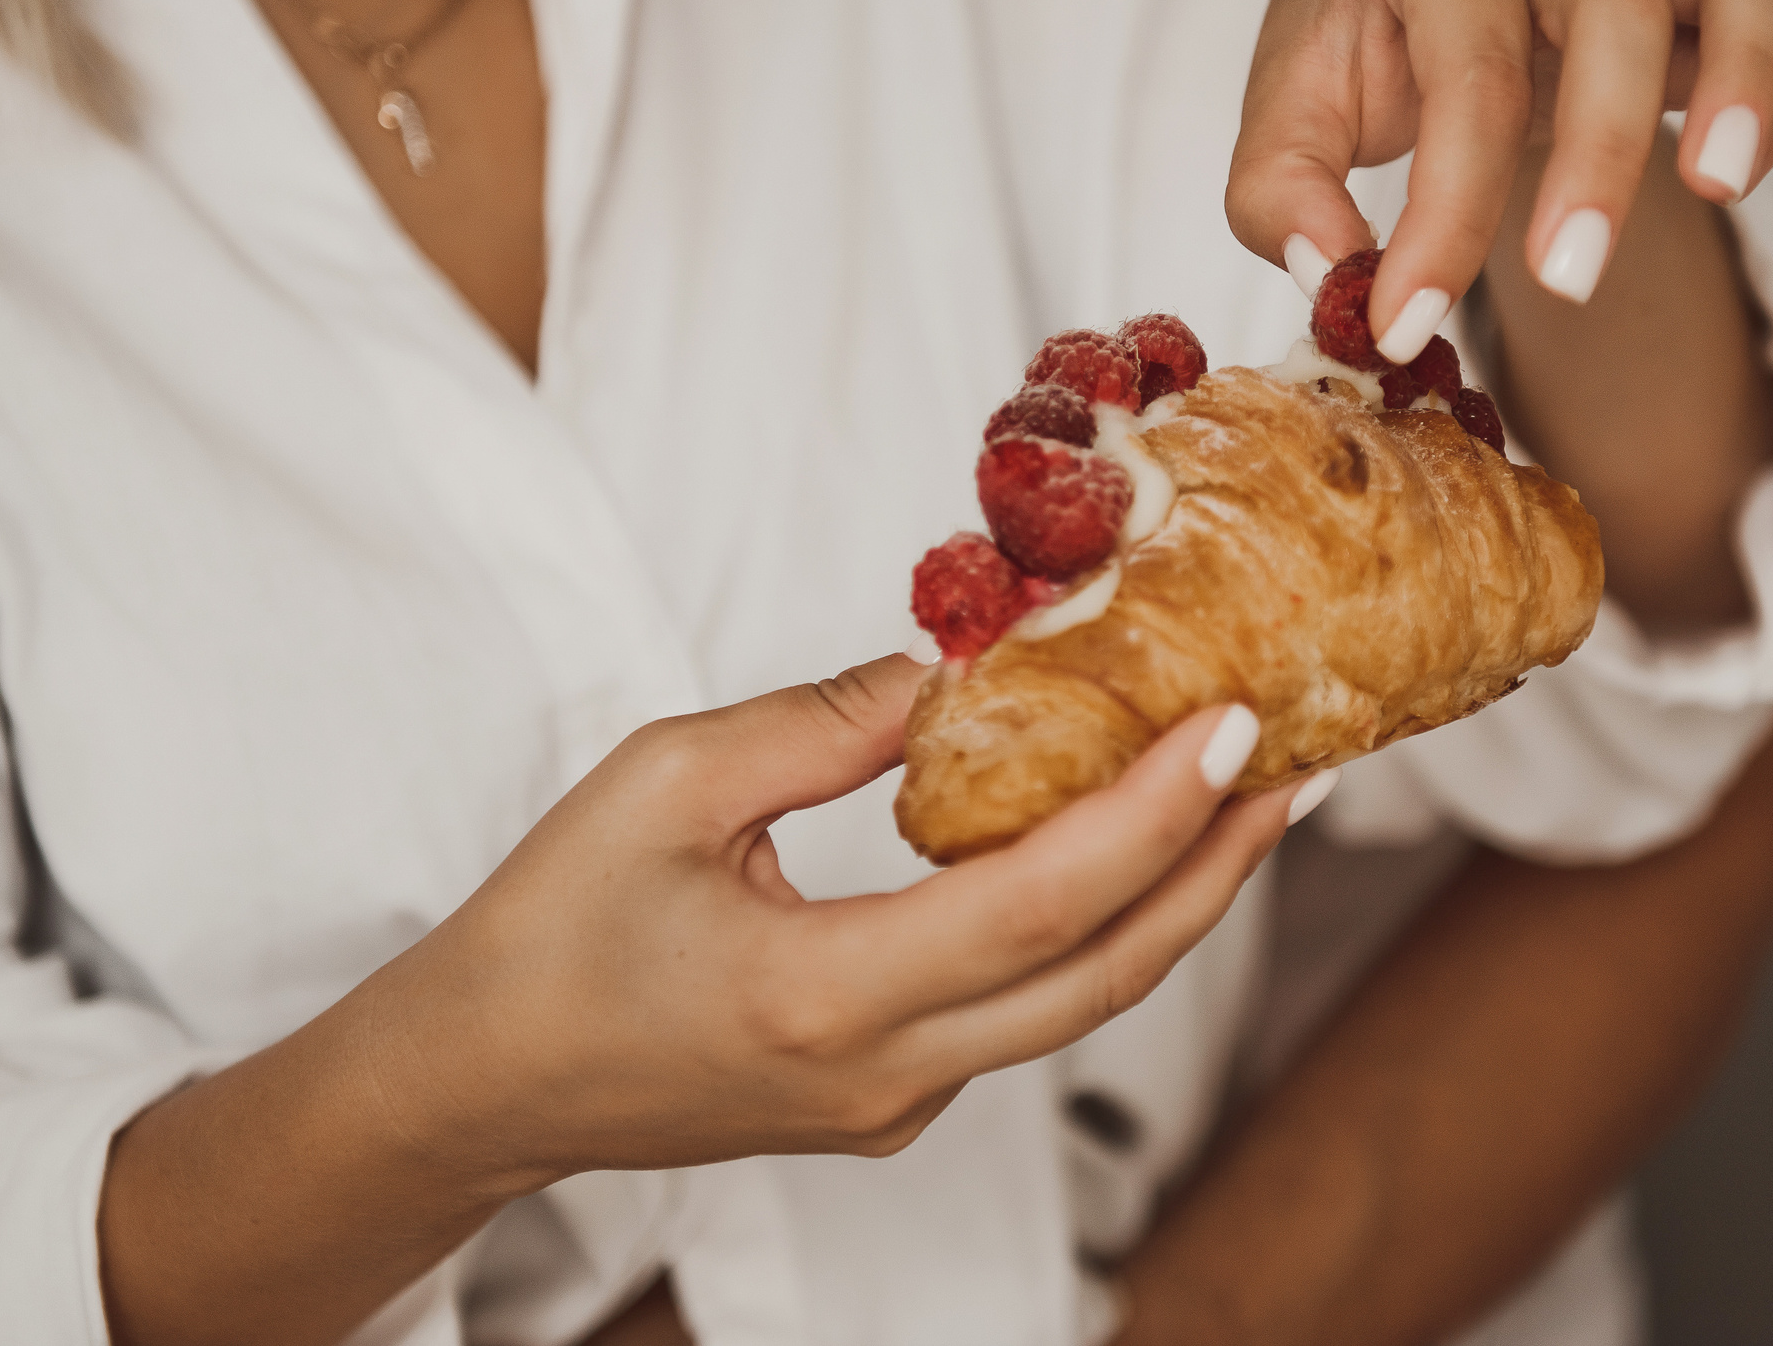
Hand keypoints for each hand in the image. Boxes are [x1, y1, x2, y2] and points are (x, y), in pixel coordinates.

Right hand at [358, 655, 1291, 1197]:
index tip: (1230, 722)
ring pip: (1074, 1003)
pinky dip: (1089, 929)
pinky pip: (1020, 1014)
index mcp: (822, 995)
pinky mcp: (887, 1104)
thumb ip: (827, 721)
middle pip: (1102, 972)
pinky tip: (1115, 851)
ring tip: (1238, 797)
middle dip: (1214, 865)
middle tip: (1291, 759)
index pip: (1042, 901)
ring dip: (1168, 899)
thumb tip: (959, 665)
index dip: (1155, 812)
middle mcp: (882, 1075)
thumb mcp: (670, 781)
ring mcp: (892, 1106)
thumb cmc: (551, 927)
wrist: (481, 1078)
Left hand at [1228, 0, 1772, 345]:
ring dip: (1747, 78)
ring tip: (1718, 187)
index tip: (1404, 322)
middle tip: (1563, 279)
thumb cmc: (1355, 42)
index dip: (1445, 213)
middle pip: (1614, 6)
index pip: (1466, 75)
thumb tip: (1337, 274)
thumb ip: (1281, 194)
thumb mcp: (1285, 110)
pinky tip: (1733, 177)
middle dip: (1599, 153)